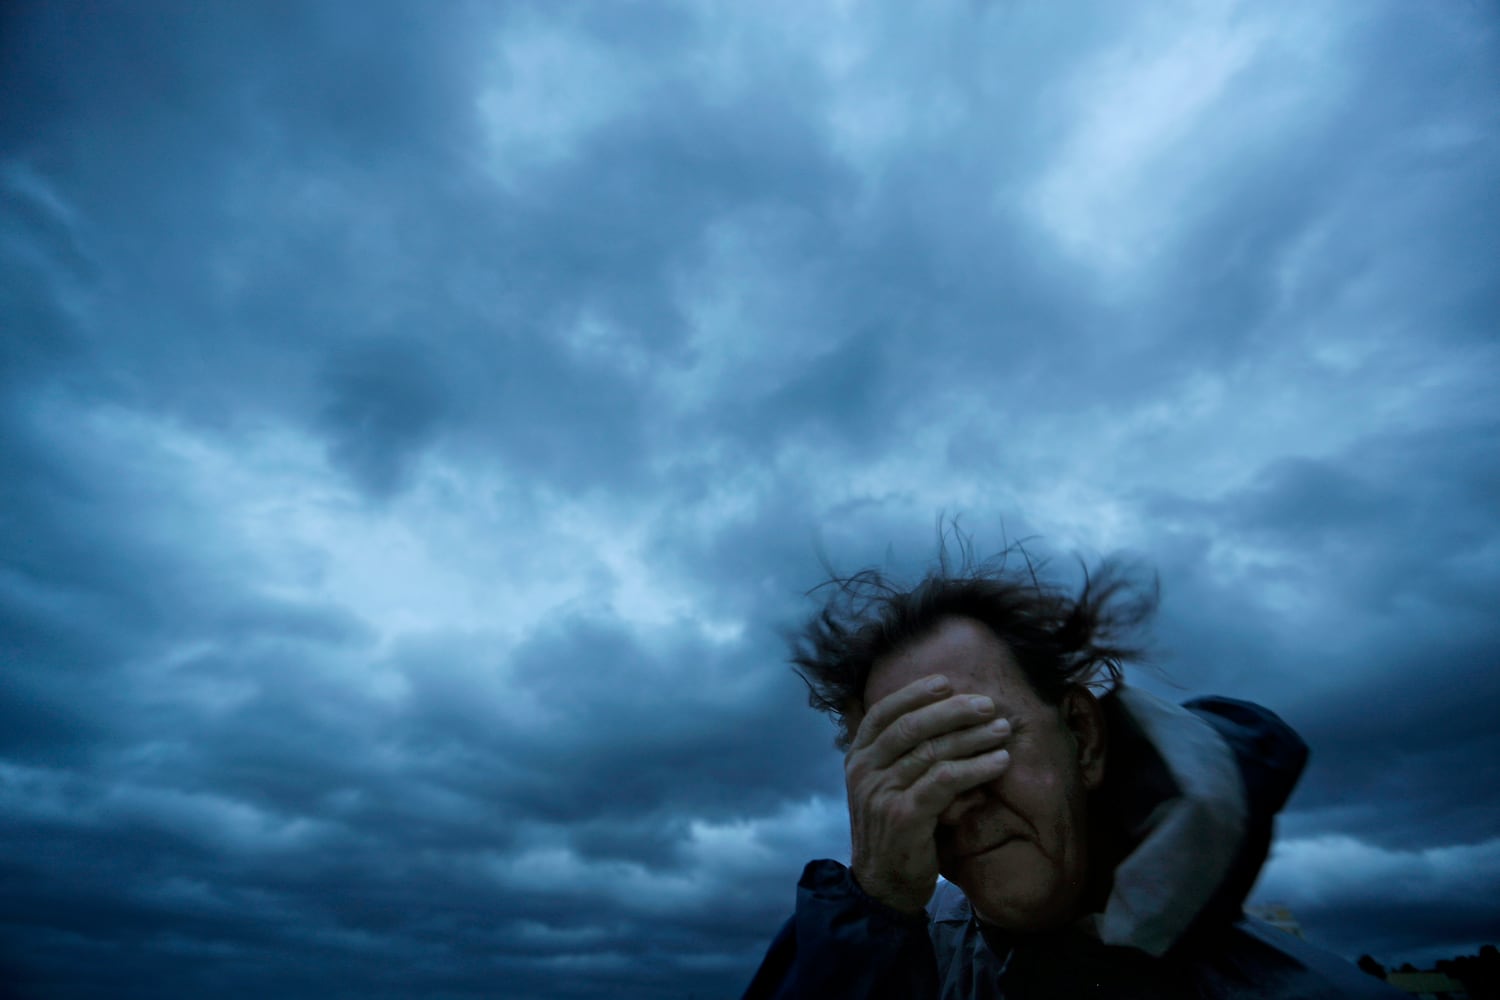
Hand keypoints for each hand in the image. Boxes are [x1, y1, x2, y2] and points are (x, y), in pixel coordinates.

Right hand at [844, 675, 1011, 913]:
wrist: (883, 886)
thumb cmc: (893, 830)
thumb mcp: (884, 786)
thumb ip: (898, 754)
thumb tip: (933, 713)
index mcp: (858, 758)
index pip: (883, 712)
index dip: (914, 693)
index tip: (946, 683)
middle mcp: (864, 771)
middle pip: (910, 727)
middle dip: (952, 711)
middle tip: (987, 705)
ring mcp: (881, 793)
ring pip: (931, 752)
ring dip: (972, 738)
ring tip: (1001, 730)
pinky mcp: (904, 816)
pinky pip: (944, 781)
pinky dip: (975, 768)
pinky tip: (998, 762)